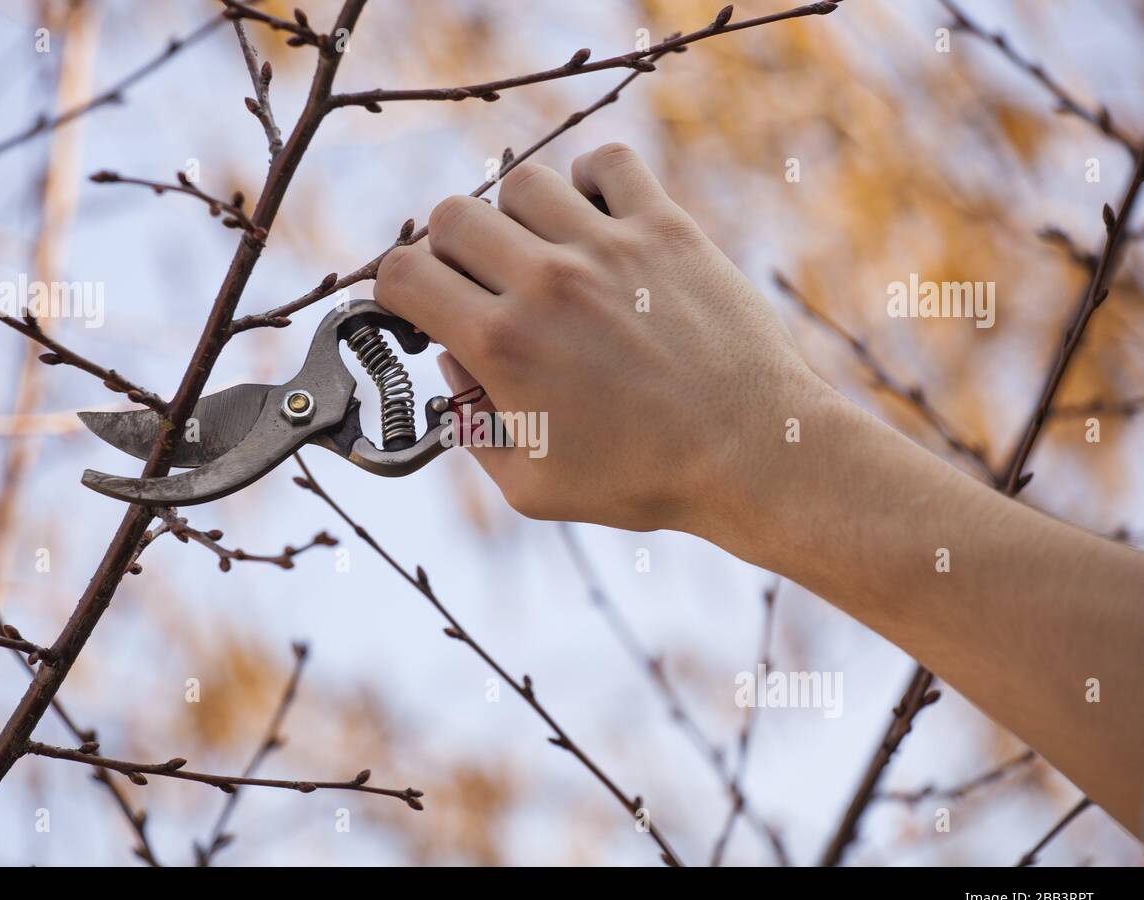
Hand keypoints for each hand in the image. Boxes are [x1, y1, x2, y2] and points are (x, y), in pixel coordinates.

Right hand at [375, 142, 821, 552]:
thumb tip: (455, 368)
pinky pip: (608, 162)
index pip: (403, 272)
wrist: (753, 454)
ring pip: (522, 182)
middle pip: (452, 216)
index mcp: (503, 345)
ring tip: (542, 255)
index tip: (423, 308)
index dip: (397, 289)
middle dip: (449, 251)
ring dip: (517, 216)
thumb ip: (472, 428)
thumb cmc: (642, 479)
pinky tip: (595, 219)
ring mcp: (608, 247)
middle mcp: (546, 283)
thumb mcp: (532, 485)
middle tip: (481, 286)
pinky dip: (590, 180)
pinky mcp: (665, 229)